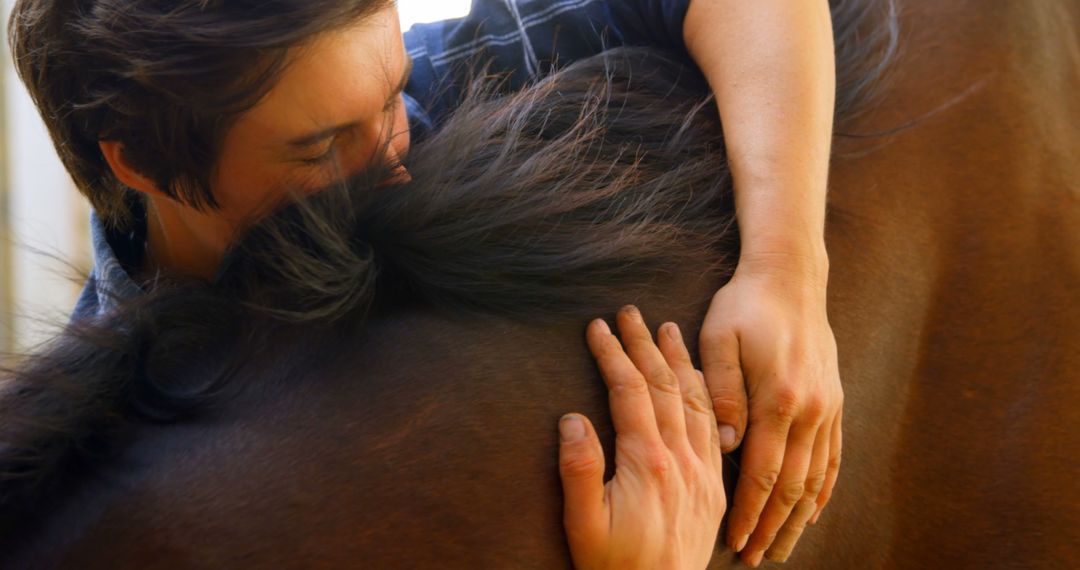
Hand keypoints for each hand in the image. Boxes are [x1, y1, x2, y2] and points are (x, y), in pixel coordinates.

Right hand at [558, 306, 726, 569]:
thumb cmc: (613, 567)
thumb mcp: (582, 524)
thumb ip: (578, 470)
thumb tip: (572, 418)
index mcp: (646, 463)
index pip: (629, 391)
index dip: (613, 354)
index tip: (597, 326)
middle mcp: (680, 460)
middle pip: (663, 386)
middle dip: (644, 344)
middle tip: (630, 311)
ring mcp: (703, 471)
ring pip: (694, 400)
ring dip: (679, 360)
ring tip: (669, 327)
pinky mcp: (714, 486)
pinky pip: (716, 427)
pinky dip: (707, 394)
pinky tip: (699, 378)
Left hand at [699, 265, 842, 566]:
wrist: (790, 275)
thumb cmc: (742, 305)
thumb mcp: (718, 339)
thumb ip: (722, 392)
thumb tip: (729, 444)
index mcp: (778, 397)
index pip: (763, 471)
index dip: (749, 511)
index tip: (733, 541)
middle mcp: (810, 409)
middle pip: (792, 485)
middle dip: (772, 526)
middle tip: (753, 558)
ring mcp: (828, 407)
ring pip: (816, 477)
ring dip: (798, 518)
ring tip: (781, 549)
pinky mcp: (835, 401)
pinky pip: (834, 455)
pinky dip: (825, 489)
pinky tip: (813, 512)